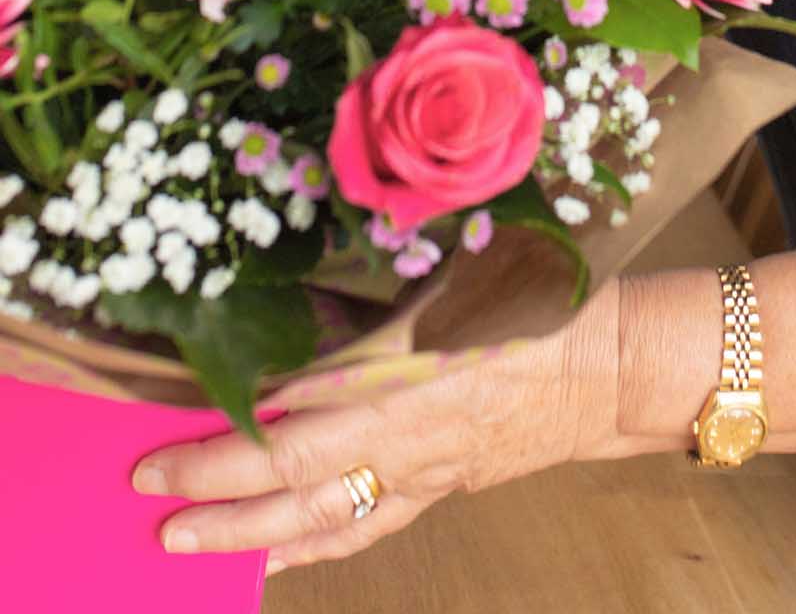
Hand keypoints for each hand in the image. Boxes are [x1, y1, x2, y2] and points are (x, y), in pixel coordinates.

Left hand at [132, 283, 619, 575]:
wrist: (610, 360)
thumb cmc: (537, 297)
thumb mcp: (454, 271)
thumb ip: (374, 297)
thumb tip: (297, 304)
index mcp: (407, 368)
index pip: (297, 407)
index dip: (228, 425)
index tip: (168, 425)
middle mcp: (406, 431)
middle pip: (294, 475)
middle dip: (214, 488)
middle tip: (147, 494)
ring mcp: (423, 470)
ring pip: (322, 518)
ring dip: (247, 536)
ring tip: (181, 545)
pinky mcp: (440, 488)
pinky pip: (365, 529)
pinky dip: (310, 550)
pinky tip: (270, 561)